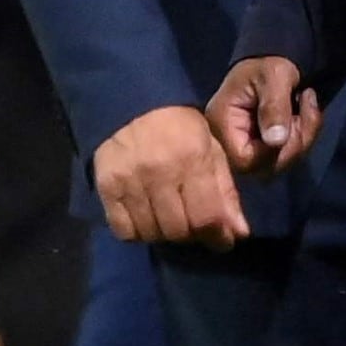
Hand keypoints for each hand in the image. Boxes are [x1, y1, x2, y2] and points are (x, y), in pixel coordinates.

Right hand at [93, 101, 246, 248]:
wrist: (131, 104)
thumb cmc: (180, 128)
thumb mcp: (212, 150)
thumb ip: (226, 192)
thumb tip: (238, 233)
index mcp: (192, 159)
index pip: (206, 216)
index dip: (218, 236)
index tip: (222, 240)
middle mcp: (159, 172)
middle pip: (178, 230)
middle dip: (192, 234)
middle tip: (193, 224)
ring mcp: (129, 181)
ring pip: (152, 233)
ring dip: (165, 233)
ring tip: (170, 219)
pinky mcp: (106, 187)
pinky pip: (124, 230)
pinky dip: (138, 232)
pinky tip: (146, 219)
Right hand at [209, 54, 322, 174]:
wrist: (269, 65)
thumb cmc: (267, 66)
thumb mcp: (274, 77)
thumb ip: (274, 107)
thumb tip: (276, 141)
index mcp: (222, 124)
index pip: (245, 158)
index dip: (274, 149)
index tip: (294, 118)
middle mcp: (227, 144)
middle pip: (264, 166)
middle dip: (296, 141)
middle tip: (308, 107)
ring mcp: (244, 150)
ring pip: (279, 164)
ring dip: (303, 138)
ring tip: (307, 106)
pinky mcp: (259, 152)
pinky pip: (284, 159)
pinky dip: (303, 139)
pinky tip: (304, 116)